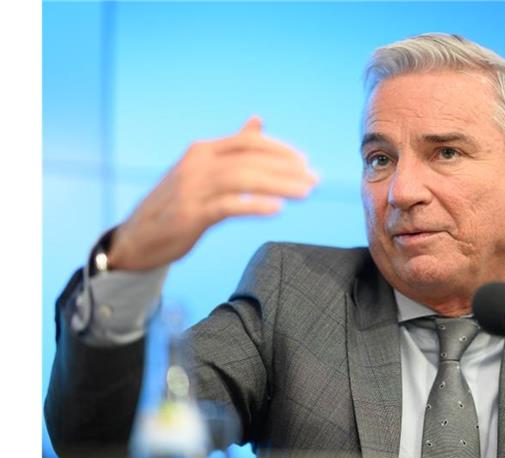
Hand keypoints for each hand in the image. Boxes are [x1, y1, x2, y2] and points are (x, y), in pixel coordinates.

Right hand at [107, 117, 317, 270]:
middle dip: (287, 169)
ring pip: (243, 179)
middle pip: (251, 159)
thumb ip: (232, 149)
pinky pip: (227, 206)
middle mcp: (197, 164)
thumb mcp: (203, 170)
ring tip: (305, 193)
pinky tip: (276, 209)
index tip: (305, 162)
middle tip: (315, 180)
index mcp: (203, 151)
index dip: (280, 150)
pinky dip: (254, 205)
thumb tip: (257, 121)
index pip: (248, 142)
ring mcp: (192, 188)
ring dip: (279, 185)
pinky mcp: (190, 214)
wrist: (137, 237)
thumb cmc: (176, 203)